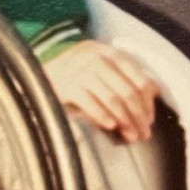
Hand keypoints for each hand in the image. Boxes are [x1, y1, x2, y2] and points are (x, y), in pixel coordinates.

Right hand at [43, 39, 160, 142]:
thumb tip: (154, 93)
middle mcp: (96, 58)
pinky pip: (90, 103)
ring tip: (130, 136)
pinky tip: (111, 126)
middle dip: (138, 116)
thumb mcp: (101, 68)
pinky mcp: (67, 86)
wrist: (35, 75)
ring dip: (125, 120)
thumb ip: (125, 77)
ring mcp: (80, 71)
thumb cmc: (76, 75)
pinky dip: (102, 115)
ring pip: (112, 98)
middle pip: (127, 91)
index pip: (138, 78)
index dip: (147, 102)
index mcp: (110, 53)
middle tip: (143, 134)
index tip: (149, 120)